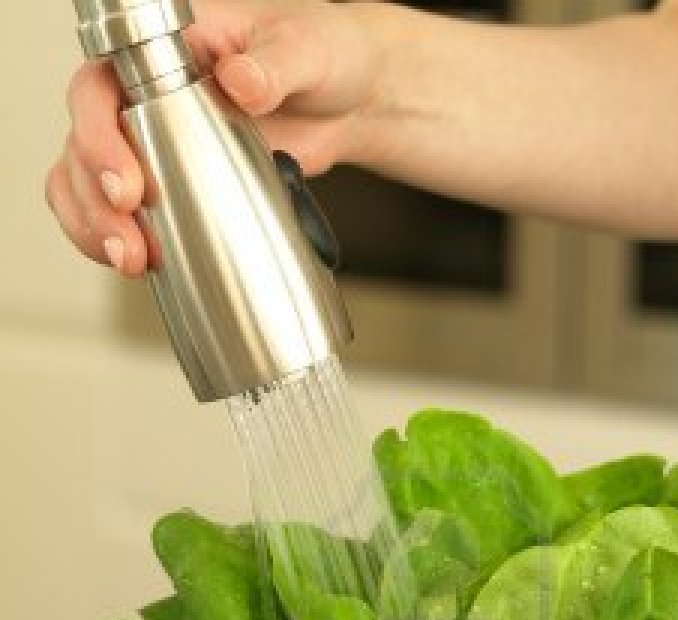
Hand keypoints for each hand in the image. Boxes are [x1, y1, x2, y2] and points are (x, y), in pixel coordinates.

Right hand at [45, 1, 384, 275]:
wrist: (348, 100)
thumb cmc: (322, 52)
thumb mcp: (307, 50)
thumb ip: (274, 65)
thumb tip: (240, 81)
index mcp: (165, 51)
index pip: (98, 87)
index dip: (97, 136)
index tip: (126, 185)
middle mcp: (145, 95)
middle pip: (83, 146)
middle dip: (96, 199)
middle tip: (129, 239)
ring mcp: (154, 142)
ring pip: (89, 184)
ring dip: (98, 228)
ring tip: (131, 261)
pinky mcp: (174, 183)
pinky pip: (123, 212)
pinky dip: (118, 239)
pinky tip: (140, 264)